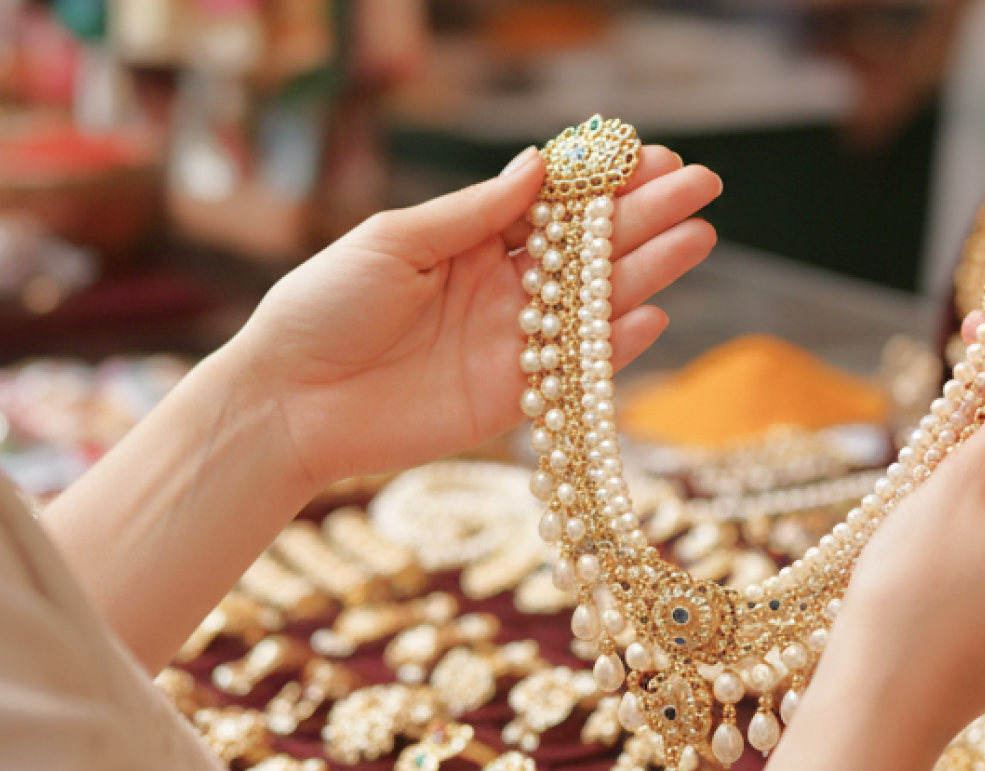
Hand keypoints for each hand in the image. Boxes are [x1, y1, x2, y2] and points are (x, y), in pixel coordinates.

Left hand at [219, 145, 722, 491]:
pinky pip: (574, 369)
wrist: (286, 402)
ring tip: (696, 237)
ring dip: (646, 271)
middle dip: (645, 216)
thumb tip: (538, 166)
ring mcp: (509, 342)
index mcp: (469, 239)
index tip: (652, 154)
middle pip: (586, 248)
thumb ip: (470, 212)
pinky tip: (653, 313)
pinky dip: (614, 346)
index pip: (552, 203)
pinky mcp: (507, 398)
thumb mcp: (392, 241)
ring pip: (592, 303)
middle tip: (699, 186)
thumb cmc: (322, 308)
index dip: (603, 180)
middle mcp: (498, 286)